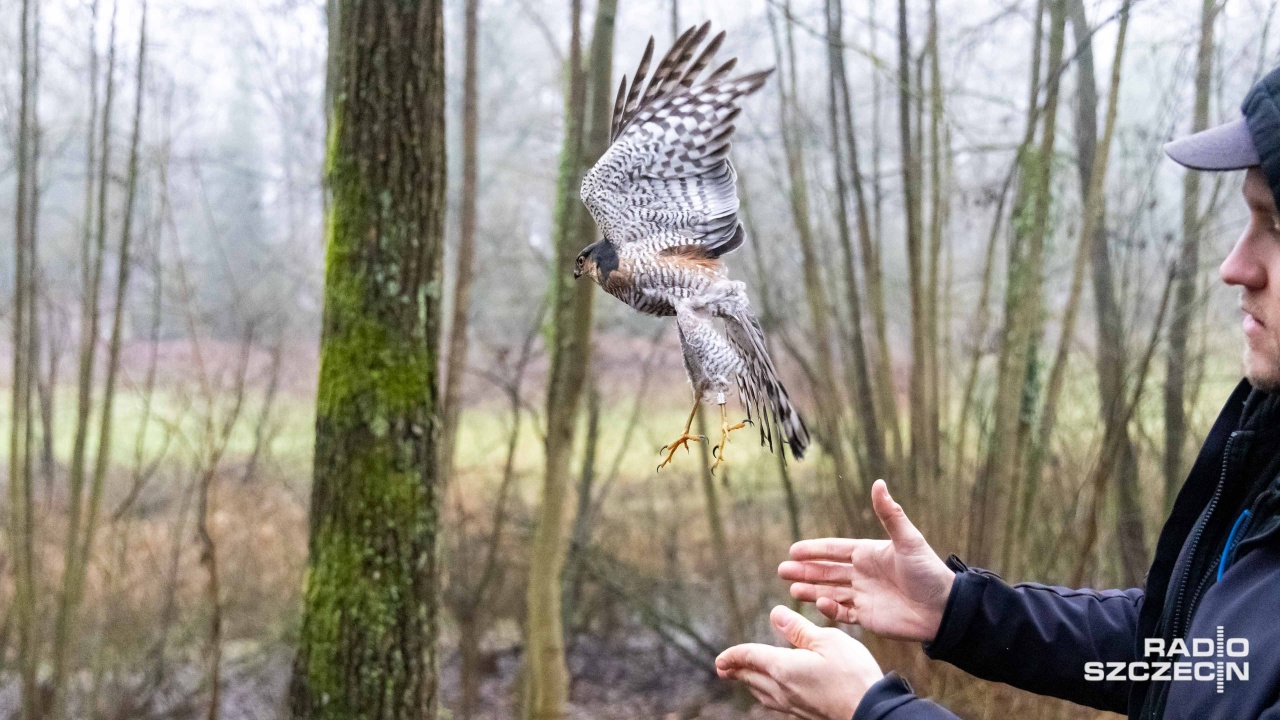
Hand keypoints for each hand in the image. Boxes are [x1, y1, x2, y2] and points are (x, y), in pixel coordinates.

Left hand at [716, 605, 883, 719]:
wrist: (871, 712)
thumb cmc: (853, 674)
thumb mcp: (828, 641)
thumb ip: (800, 629)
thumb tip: (776, 614)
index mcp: (783, 668)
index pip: (750, 657)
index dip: (734, 655)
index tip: (720, 658)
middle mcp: (783, 689)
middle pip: (751, 677)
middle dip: (735, 670)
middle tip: (722, 668)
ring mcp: (793, 705)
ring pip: (762, 693)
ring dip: (748, 683)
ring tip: (742, 678)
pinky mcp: (805, 715)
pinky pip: (776, 703)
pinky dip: (766, 694)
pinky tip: (772, 695)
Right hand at [778, 479, 954, 642]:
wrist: (944, 609)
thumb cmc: (929, 572)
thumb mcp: (909, 540)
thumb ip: (890, 514)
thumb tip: (878, 482)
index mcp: (868, 554)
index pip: (834, 550)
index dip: (814, 550)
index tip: (793, 550)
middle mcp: (862, 574)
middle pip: (826, 571)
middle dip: (804, 571)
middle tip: (782, 570)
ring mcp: (864, 596)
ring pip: (830, 592)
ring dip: (811, 590)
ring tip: (792, 590)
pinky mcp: (867, 618)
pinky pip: (843, 614)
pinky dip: (830, 610)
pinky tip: (819, 604)